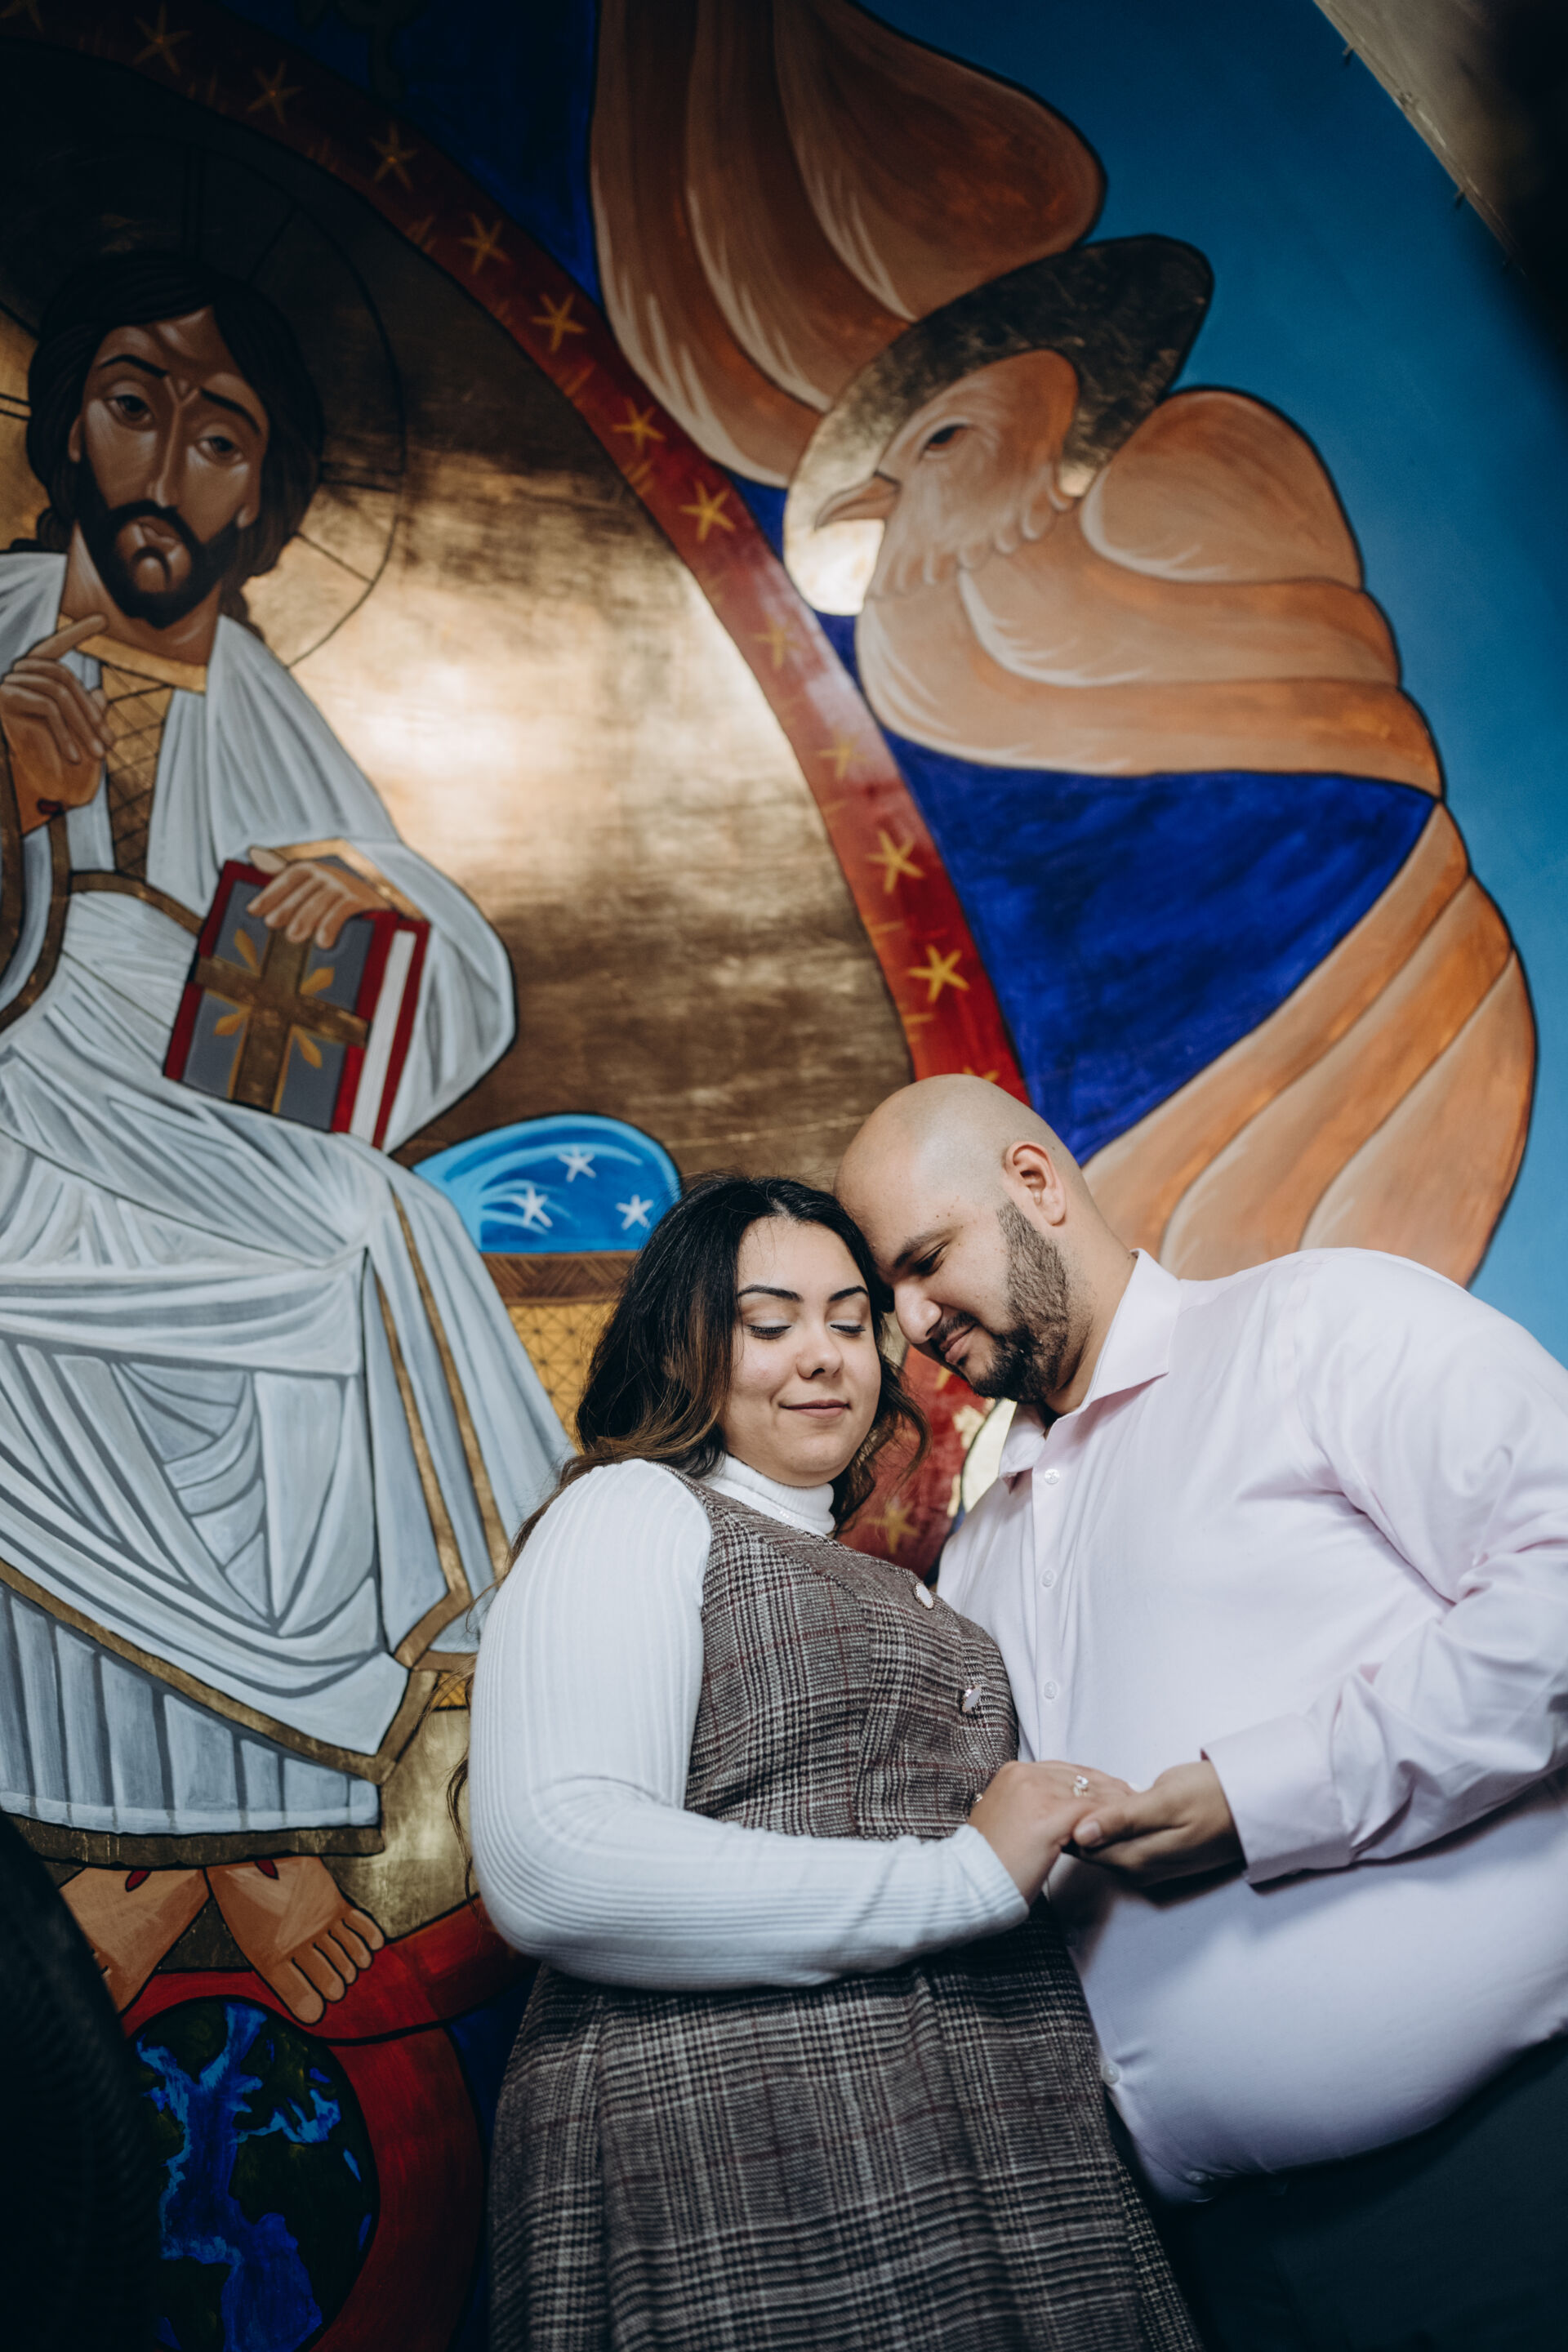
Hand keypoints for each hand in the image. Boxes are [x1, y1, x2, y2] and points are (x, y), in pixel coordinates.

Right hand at [0, 614, 110, 832]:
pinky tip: (76, 756)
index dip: (77, 632)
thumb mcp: (85, 731)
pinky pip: (47, 707)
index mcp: (36, 676)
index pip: (56, 646)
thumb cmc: (64, 762)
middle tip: (111, 745)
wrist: (43, 788)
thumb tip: (99, 693)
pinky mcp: (5, 698)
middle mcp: (19, 674)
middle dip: (91, 713)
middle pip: (63, 677)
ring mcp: (9, 684)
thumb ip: (89, 709)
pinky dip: (67, 732)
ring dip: (84, 725)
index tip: (103, 619)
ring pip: (59, 692)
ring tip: (100, 755)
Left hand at [247, 845, 393, 949]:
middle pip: (303, 890)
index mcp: (316, 871)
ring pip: (320, 901)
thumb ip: (296, 893)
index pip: (289, 877)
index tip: (253, 910)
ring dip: (305, 918)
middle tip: (272, 924)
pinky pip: (342, 910)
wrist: (388, 904)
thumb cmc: (346, 903)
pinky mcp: (362, 900)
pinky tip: (323, 942)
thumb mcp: (321, 894)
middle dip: (286, 907)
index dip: (271, 893)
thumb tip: (256, 889)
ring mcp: (346, 886)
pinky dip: (330, 926)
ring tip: (294, 937)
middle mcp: (330, 874)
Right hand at [969, 1759, 1130, 1902]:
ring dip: (1116, 1804)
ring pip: (1090, 1792)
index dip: (1093, 1782)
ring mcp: (1036, 1792)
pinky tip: (1123, 1828)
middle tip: (1134, 1802)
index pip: (1065, 1770)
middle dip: (1110, 1790)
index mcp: (1013, 1772)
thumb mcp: (1008, 1819)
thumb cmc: (990, 1861)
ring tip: (1135, 1815)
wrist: (969, 1882)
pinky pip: (1091, 1812)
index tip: (1113, 1793)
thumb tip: (1064, 1811)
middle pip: (1081, 1777)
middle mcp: (1024, 1774)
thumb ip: (1032, 1805)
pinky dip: (1110, 1819)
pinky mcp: (1048, 1815)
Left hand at [1071, 1759, 1242, 1884]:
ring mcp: (1148, 1865)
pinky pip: (1122, 1840)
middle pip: (1090, 1845)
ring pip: (1105, 1842)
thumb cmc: (1213, 1796)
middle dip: (1079, 1816)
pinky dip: (1113, 1820)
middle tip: (1076, 1783)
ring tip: (1094, 1786)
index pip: (1080, 1846)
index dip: (1069, 1816)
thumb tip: (1081, 1834)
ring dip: (1096, 1817)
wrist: (1253, 1805)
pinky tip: (1117, 1799)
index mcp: (1135, 1860)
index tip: (1066, 1789)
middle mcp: (1138, 1870)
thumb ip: (1121, 1820)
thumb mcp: (1165, 1800)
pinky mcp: (1157, 1855)